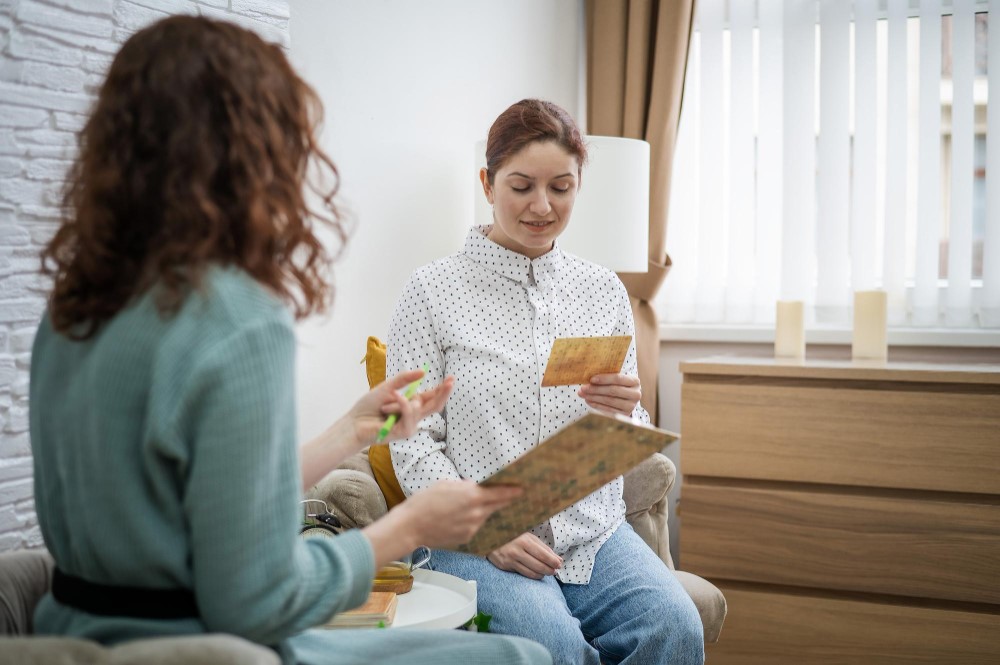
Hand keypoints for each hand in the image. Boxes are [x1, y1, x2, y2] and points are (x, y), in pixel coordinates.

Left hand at [347, 369, 454, 447]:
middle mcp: (412, 416)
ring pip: (418, 408)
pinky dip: (401, 405)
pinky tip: (391, 401)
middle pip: (435, 406)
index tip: (451, 378)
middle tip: (451, 381)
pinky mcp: (404, 432)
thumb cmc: (368, 407)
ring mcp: (409, 426)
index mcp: (410, 405)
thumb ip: (403, 380)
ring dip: (402, 402)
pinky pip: (409, 414)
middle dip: (443, 393)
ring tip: (384, 406)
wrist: (354, 423)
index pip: (431, 397)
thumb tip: (422, 372)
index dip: (441, 389)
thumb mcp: (387, 387)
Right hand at [387, 480, 522, 550]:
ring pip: (486, 517)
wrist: (410, 527)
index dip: (514, 490)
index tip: (524, 487)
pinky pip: (476, 527)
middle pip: (498, 505)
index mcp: (472, 496)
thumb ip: (464, 487)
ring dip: (486, 511)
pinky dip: (474, 522)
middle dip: (507, 500)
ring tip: (476, 506)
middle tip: (516, 495)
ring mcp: (473, 528)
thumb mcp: (445, 485)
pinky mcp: (467, 538)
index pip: (501, 493)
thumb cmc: (424, 502)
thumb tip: (475, 488)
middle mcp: (476, 513)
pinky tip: (462, 519)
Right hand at [487, 532, 561, 579]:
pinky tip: (537, 574)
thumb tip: (559, 559)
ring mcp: (510, 559)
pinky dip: (533, 575)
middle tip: (554, 571)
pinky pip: (523, 574)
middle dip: (549, 570)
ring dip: (542, 574)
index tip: (559, 564)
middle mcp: (517, 550)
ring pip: (532, 572)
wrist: (491, 538)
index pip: (543, 554)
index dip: (553, 561)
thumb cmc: (513, 537)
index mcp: (524, 540)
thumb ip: (544, 548)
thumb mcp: (529, 537)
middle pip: (539, 565)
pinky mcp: (505, 566)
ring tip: (547, 572)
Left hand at [577, 373, 640, 415]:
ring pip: (609, 400)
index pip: (618, 379)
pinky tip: (588, 401)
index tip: (591, 379)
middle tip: (583, 388)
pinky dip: (596, 405)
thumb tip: (589, 378)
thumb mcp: (617, 379)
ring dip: (594, 397)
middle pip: (613, 390)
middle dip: (596, 389)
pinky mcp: (625, 415)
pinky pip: (608, 409)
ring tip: (583, 394)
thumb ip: (607, 377)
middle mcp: (636, 394)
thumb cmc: (619, 385)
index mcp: (635, 381)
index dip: (604, 379)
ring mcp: (631, 406)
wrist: (627, 398)